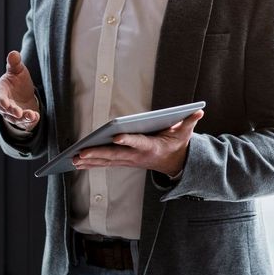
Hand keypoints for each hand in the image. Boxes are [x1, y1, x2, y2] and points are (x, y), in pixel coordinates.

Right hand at [0, 50, 39, 130]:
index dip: (1, 99)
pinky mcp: (18, 120)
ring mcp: (9, 113)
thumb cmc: (17, 79)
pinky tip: (36, 116)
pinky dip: (29, 121)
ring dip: (22, 117)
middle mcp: (1, 103)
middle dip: (12, 111)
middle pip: (5, 109)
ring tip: (31, 115)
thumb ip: (14, 62)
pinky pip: (22, 122)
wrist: (24, 93)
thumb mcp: (17, 70)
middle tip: (18, 113)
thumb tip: (13, 53)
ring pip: (14, 117)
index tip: (5, 103)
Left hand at [73, 110, 204, 175]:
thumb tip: (199, 110)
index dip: (128, 140)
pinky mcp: (124, 162)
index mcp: (151, 146)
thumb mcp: (185, 133)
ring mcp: (130, 160)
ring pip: (107, 161)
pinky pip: (106, 163)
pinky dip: (92, 163)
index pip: (138, 142)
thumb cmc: (177, 144)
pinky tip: (78, 163)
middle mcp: (138, 156)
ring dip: (90, 161)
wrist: (175, 164)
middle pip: (116, 155)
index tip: (116, 137)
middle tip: (81, 154)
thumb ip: (189, 122)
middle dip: (97, 154)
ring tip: (74, 159)